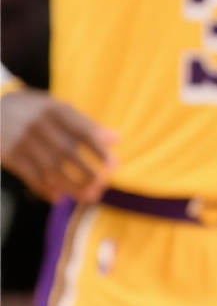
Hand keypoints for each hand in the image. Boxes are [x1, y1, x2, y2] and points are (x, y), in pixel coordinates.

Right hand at [0, 89, 116, 202]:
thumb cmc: (32, 110)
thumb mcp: (55, 108)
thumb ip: (84, 123)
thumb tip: (116, 139)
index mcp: (54, 109)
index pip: (83, 131)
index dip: (100, 150)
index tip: (113, 166)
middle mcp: (38, 124)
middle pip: (68, 152)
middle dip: (87, 173)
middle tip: (102, 186)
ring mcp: (21, 140)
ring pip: (50, 168)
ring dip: (71, 186)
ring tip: (88, 197)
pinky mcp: (8, 154)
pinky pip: (30, 176)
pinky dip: (46, 188)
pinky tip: (59, 197)